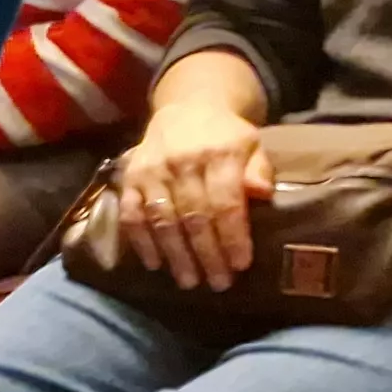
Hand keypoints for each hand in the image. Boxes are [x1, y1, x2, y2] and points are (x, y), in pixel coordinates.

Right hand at [113, 102, 273, 290]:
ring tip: (189, 281)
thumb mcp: (252, 145)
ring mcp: (151, 172)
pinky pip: (131, 215)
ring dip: (176, 254)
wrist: (187, 108)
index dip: (233, 236)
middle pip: (194, 216)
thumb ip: (258, 170)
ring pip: (163, 220)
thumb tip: (261, 194)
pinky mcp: (129, 179)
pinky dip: (141, 241)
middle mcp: (182, 162)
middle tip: (218, 283)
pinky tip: (155, 264)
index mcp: (218, 154)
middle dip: (207, 254)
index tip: (241, 265)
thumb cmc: (225, 136)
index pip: (225, 202)